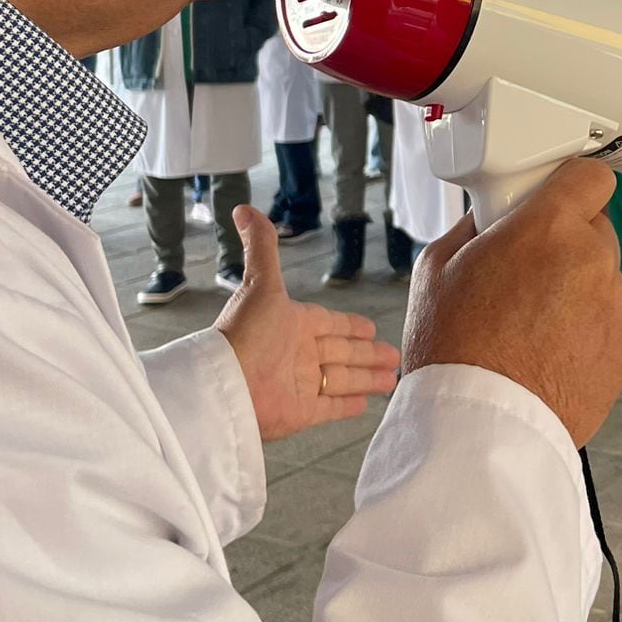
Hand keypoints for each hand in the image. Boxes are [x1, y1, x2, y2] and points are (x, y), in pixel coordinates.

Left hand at [219, 209, 399, 441]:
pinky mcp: (300, 412)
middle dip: (369, 354)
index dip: (351, 326)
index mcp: (292, 324)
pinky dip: (348, 405)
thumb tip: (244, 208)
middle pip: (342, 352)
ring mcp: (299, 384)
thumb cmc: (243, 332)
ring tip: (392, 380)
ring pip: (342, 380)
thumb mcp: (261, 282)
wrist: (226, 384)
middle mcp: (297, 354)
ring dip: (366, 379)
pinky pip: (330, 407)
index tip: (371, 328)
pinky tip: (366, 403)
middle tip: (395, 356)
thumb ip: (261, 246)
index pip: (330, 323)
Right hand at [399, 159, 621, 446]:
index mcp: (549, 227)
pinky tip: (549, 353)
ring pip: (602, 280)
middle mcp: (593, 259)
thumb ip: (474, 228)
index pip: (592, 176)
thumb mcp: (437, 268)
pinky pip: (611, 323)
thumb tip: (489, 219)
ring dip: (577, 291)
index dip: (573, 185)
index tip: (556, 197)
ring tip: (530, 326)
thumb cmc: (453, 350)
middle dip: (565, 243)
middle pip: (595, 230)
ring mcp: (615, 306)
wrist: (483, 428)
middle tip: (525, 272)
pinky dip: (588, 332)